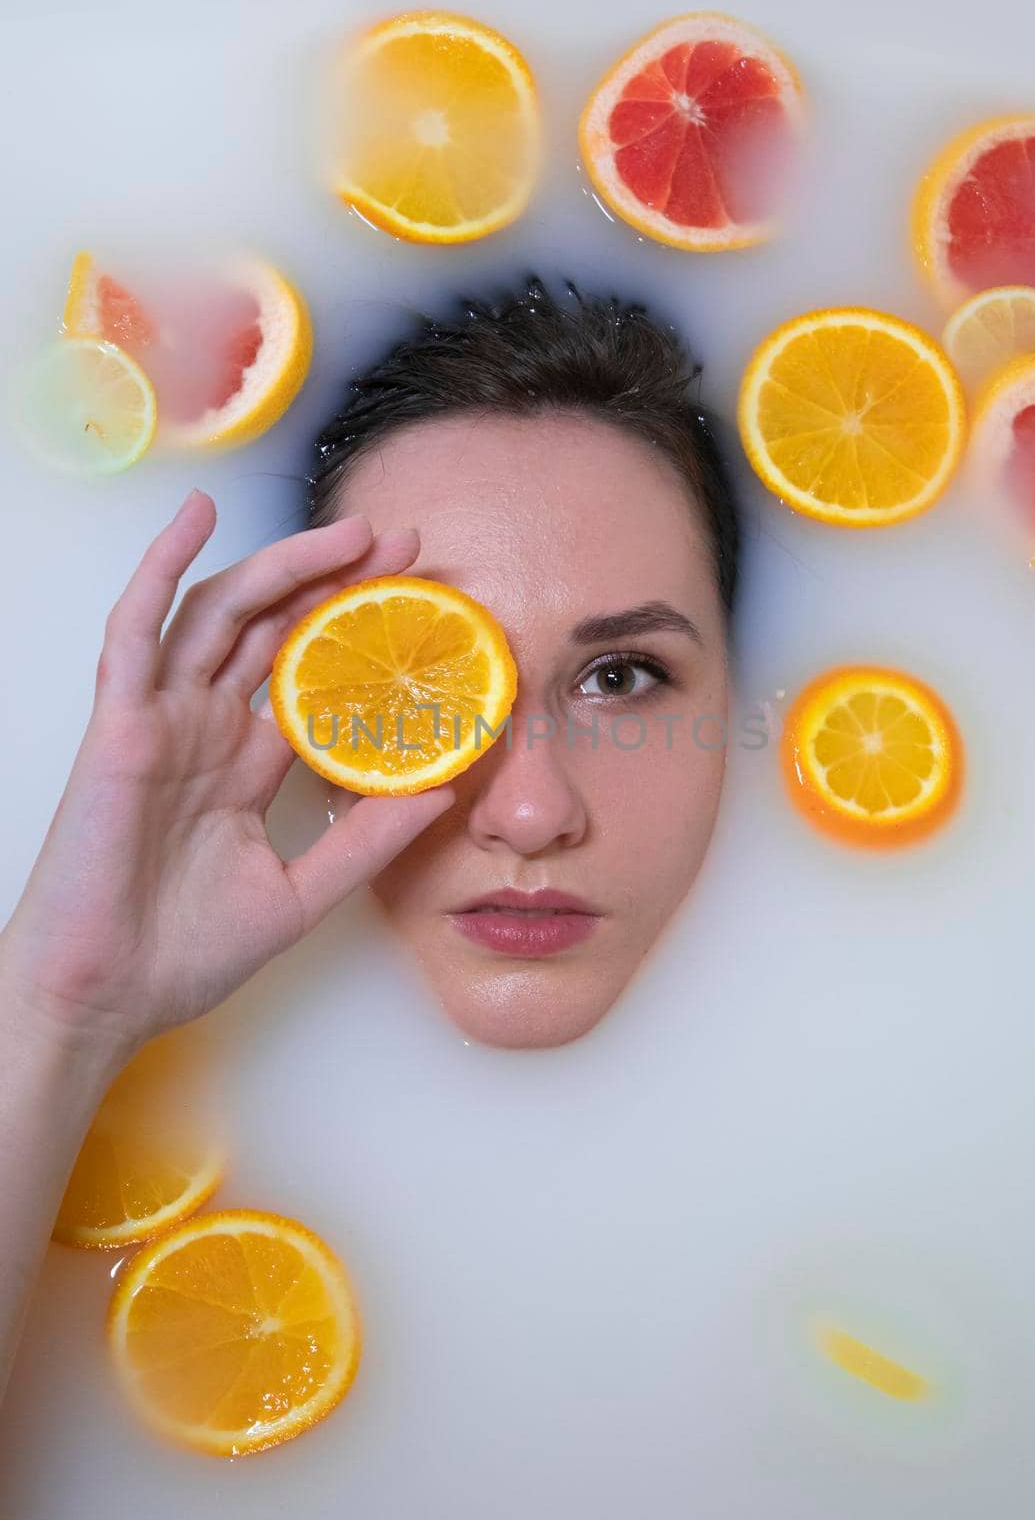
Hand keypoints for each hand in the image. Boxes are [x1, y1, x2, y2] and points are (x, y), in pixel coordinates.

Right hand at [0, 489, 454, 1054]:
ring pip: (223, 614)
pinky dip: (160, 568)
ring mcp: (164, 720)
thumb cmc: (186, 954)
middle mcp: (209, 729)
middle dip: (338, 581)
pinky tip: (195, 520)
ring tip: (348, 535)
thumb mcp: (299, 894)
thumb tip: (443, 793)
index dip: (362, 633)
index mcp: (248, 762)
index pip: (313, 674)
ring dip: (281, 566)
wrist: (106, 998)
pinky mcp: (120, 724)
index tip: (423, 600)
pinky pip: (136, 631)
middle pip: (277, 628)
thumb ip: (364, 842)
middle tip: (403, 544)